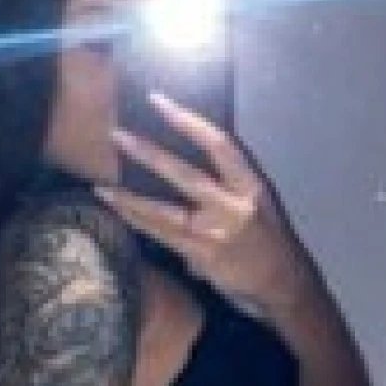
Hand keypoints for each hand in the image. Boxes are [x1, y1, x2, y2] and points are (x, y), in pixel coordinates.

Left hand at [94, 91, 302, 304]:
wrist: (284, 284)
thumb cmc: (267, 241)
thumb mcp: (258, 204)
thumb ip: (226, 185)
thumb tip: (183, 170)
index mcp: (251, 185)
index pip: (219, 144)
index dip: (188, 121)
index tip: (158, 101)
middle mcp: (234, 206)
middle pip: (185, 174)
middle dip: (148, 154)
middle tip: (118, 135)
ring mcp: (217, 234)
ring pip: (164, 212)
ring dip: (129, 199)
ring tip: (101, 188)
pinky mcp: (202, 257)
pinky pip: (163, 237)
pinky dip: (139, 224)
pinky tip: (119, 214)